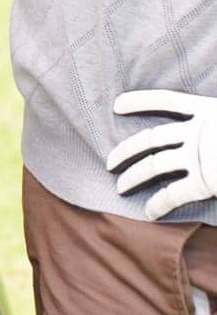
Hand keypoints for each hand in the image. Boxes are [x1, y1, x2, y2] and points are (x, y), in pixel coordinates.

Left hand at [107, 90, 216, 219]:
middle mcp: (200, 131)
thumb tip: (203, 129)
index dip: (141, 101)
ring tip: (119, 186)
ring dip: (133, 174)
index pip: (168, 101)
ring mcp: (201, 155)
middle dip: (127, 149)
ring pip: (155, 163)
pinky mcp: (205, 181)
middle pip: (151, 137)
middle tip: (108, 162)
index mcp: (210, 111)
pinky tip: (148, 213)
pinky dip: (158, 203)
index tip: (117, 104)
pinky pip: (173, 193)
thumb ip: (213, 124)